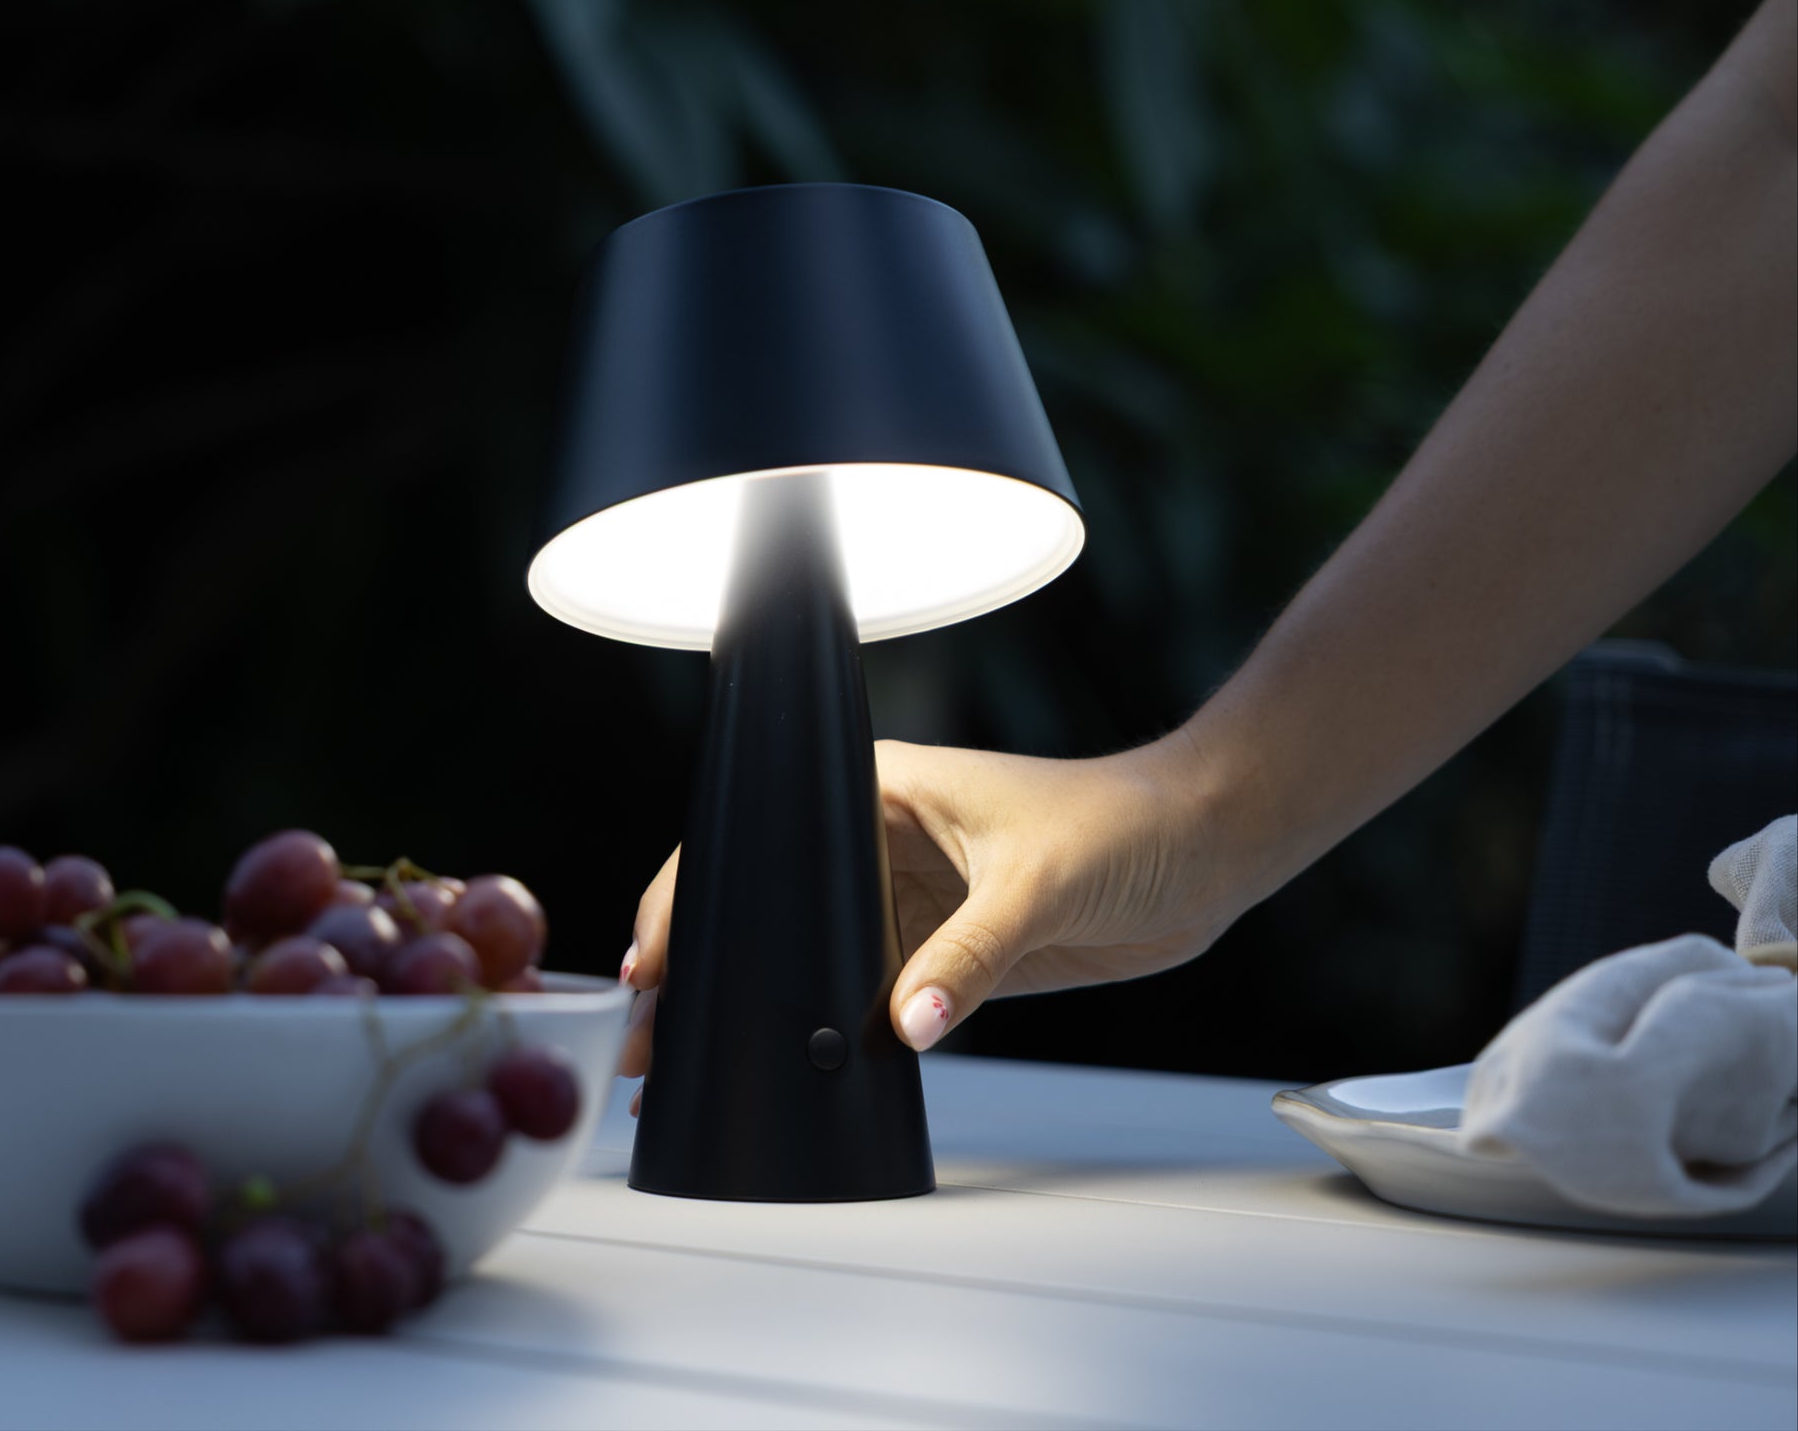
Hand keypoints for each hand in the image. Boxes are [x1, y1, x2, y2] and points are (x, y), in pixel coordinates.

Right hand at [618, 733, 1244, 1100]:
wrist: (1203, 849)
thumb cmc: (1124, 820)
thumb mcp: (1037, 880)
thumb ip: (971, 954)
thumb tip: (906, 1022)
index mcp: (879, 788)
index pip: (759, 833)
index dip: (694, 894)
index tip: (656, 958)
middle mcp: (880, 843)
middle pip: (770, 907)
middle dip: (709, 968)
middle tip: (655, 1037)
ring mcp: (911, 901)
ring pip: (813, 960)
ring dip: (766, 1011)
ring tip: (704, 1068)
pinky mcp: (948, 953)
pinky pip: (875, 998)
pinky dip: (840, 1035)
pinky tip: (803, 1072)